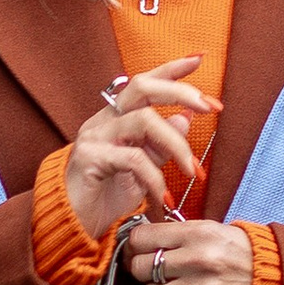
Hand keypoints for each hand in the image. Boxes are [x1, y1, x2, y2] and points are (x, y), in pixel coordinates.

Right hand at [61, 60, 216, 241]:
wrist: (71, 226)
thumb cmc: (105, 198)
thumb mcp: (142, 170)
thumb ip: (160, 145)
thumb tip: (184, 118)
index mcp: (116, 118)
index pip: (143, 83)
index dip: (170, 69)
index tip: (199, 58)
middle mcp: (103, 121)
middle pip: (142, 87)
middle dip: (181, 92)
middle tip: (211, 108)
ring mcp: (94, 136)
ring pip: (144, 120)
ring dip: (177, 145)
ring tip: (193, 172)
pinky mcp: (89, 157)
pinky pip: (132, 158)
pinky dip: (155, 177)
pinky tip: (163, 196)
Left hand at [128, 217, 254, 284]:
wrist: (278, 284)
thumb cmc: (241, 255)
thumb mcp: (214, 231)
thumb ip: (178, 233)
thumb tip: (140, 240)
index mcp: (198, 234)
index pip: (142, 238)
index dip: (137, 245)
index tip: (142, 250)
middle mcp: (198, 261)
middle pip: (140, 268)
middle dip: (145, 271)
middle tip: (158, 272)